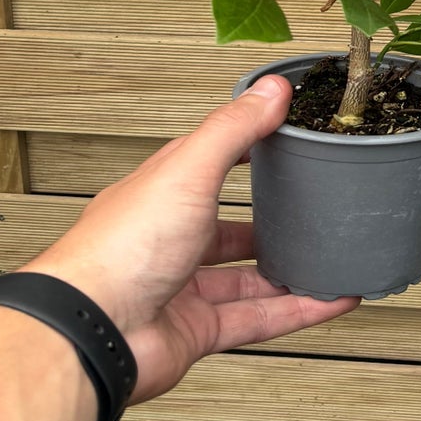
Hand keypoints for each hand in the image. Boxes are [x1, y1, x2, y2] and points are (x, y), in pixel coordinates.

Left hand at [23, 74, 357, 400]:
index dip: (244, 147)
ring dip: (288, 269)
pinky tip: (327, 302)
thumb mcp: (188, 170)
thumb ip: (233, 129)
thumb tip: (269, 89)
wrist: (93, 331)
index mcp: (162, 192)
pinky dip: (295, 311)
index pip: (208, 160)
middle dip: (266, 219)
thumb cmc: (120, 249)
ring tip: (327, 258)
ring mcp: (181, 287)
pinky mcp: (195, 331)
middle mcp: (169, 238)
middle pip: (225, 225)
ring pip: (245, 276)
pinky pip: (256, 318)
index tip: (282, 136)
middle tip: (308, 208)